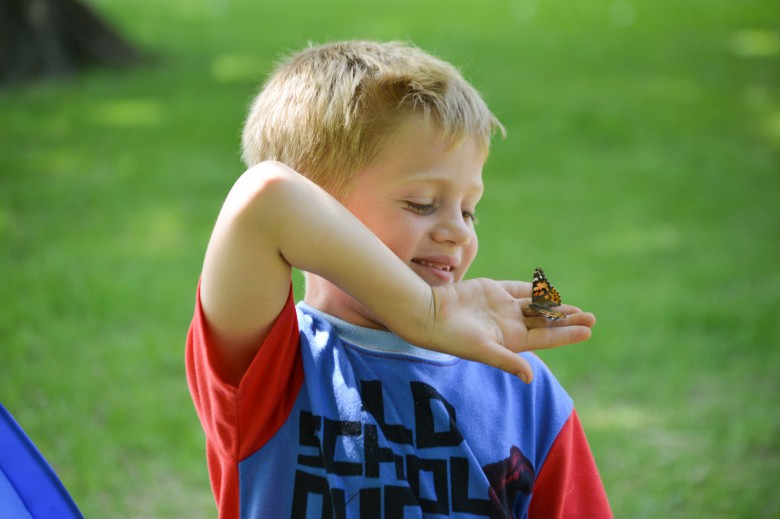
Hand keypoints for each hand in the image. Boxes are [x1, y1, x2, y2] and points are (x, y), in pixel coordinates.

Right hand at [414, 278, 595, 382]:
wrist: (429, 314)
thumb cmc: (453, 337)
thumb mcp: (482, 350)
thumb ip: (506, 361)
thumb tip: (530, 378)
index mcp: (510, 341)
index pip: (546, 337)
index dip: (567, 334)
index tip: (588, 329)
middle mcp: (509, 325)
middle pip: (545, 322)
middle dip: (567, 320)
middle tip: (591, 317)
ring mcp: (501, 308)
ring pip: (535, 305)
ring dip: (554, 306)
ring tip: (575, 308)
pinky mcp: (491, 291)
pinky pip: (518, 289)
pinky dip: (533, 289)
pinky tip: (549, 290)